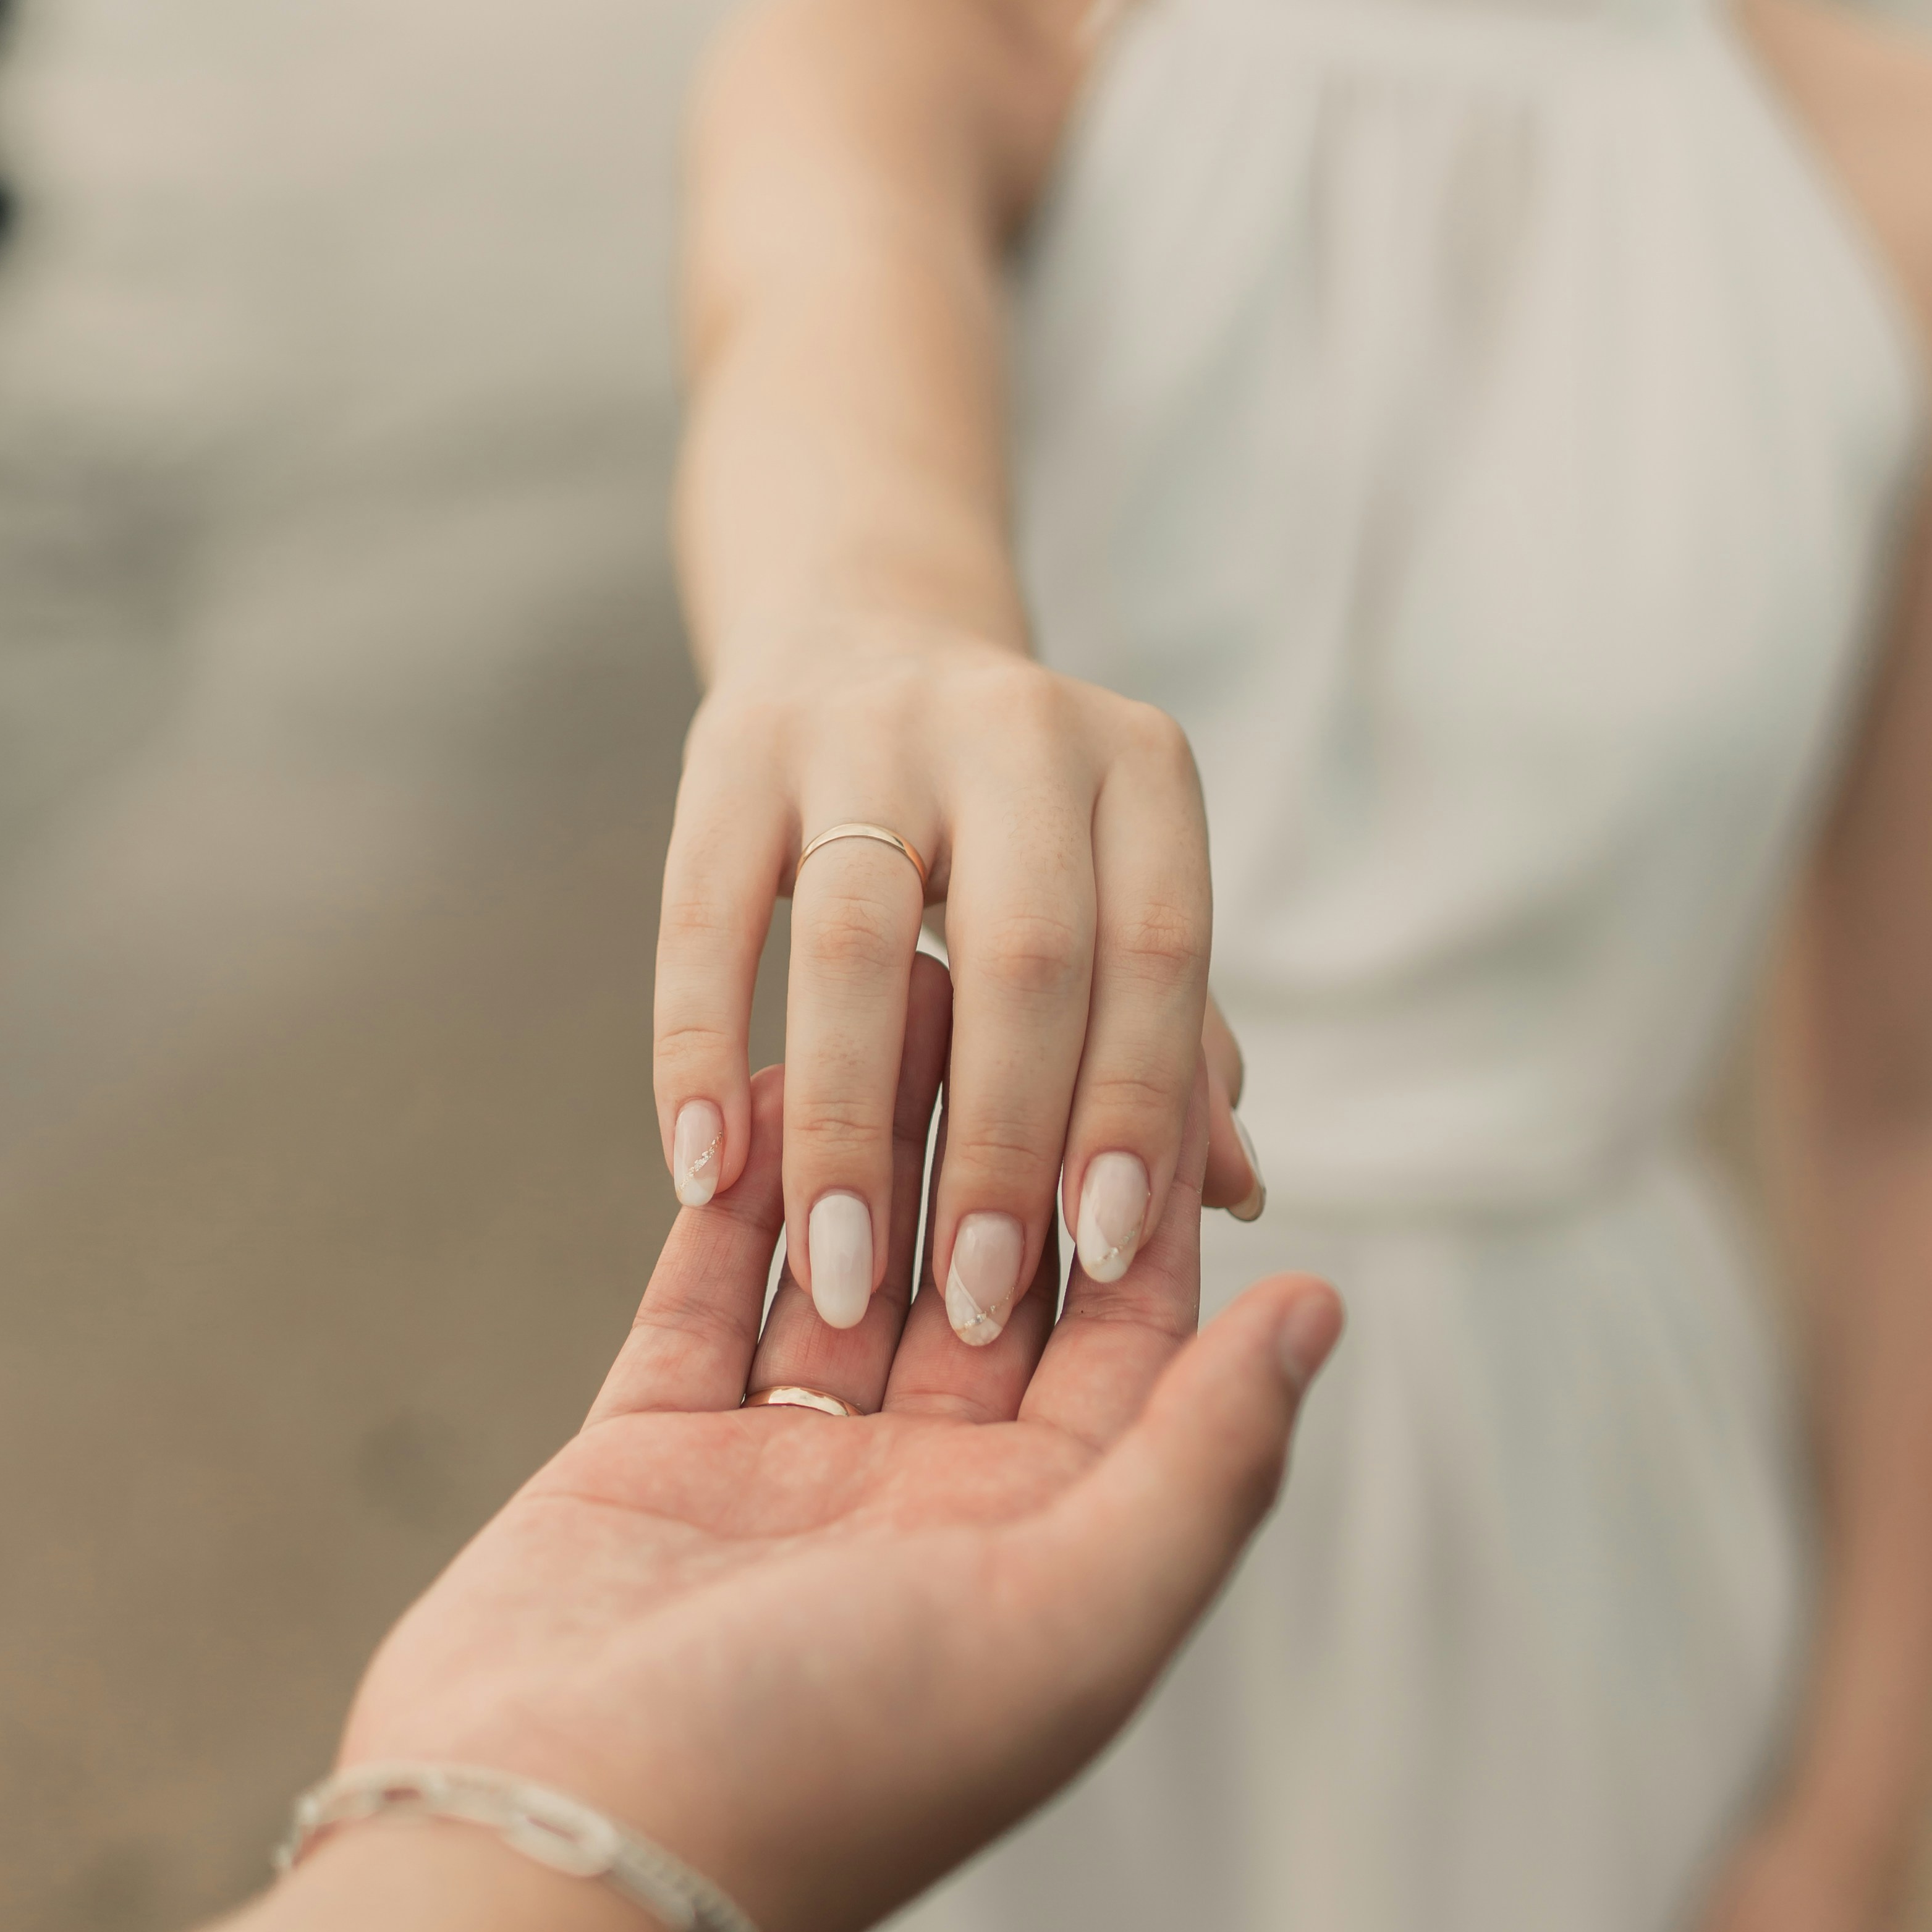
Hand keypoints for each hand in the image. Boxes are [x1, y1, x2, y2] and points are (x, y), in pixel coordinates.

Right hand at [353, 960, 1331, 1931]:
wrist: (564, 1861)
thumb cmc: (832, 1761)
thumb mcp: (1073, 1621)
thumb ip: (1203, 1462)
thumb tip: (1318, 1308)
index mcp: (1046, 1552)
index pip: (1131, 1338)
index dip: (1148, 1192)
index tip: (1163, 1039)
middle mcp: (926, 1510)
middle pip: (992, 1279)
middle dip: (1005, 1132)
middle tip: (1011, 972)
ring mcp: (780, 1479)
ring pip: (850, 1263)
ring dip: (875, 1135)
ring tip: (892, 983)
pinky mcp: (645, 1457)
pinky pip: (706, 1292)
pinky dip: (735, 1187)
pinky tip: (762, 1072)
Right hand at [652, 619, 1260, 1358]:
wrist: (860, 627)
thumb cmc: (1016, 828)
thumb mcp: (1112, 900)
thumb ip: (1171, 1043)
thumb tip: (1232, 1194)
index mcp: (1140, 770)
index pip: (1159, 955)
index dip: (1134, 1111)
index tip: (1106, 1257)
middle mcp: (1015, 730)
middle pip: (1023, 956)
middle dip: (1000, 1146)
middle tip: (975, 1304)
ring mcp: (863, 728)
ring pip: (855, 946)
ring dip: (845, 1129)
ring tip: (837, 1279)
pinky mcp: (728, 751)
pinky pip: (705, 922)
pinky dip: (699, 1055)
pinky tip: (703, 1174)